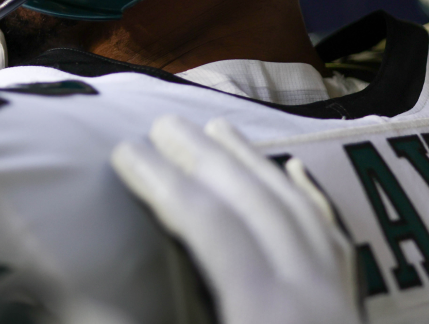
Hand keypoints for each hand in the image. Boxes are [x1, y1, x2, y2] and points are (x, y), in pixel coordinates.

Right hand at [111, 116, 362, 323]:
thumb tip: (75, 301)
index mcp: (263, 315)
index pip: (209, 226)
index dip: (163, 183)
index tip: (125, 151)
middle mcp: (309, 298)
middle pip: (258, 206)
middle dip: (208, 157)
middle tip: (165, 123)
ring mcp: (338, 306)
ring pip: (300, 214)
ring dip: (256, 165)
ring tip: (221, 130)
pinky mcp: (353, 317)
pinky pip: (336, 243)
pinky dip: (310, 199)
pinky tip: (297, 173)